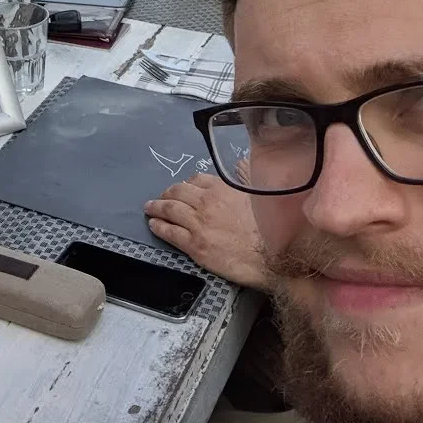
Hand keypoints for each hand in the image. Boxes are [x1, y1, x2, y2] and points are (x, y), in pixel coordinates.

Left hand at [145, 173, 267, 289]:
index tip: (183, 188)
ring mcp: (198, 224)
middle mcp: (206, 202)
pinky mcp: (194, 245)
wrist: (273, 259)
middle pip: (177, 192)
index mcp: (222, 189)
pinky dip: (158, 226)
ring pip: (170, 210)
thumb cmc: (271, 229)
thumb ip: (247, 179)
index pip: (196, 180)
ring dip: (156, 207)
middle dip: (166, 193)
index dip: (186, 184)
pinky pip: (170, 232)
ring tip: (150, 208)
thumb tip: (241, 163)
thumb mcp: (260, 196)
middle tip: (160, 197)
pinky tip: (153, 224)